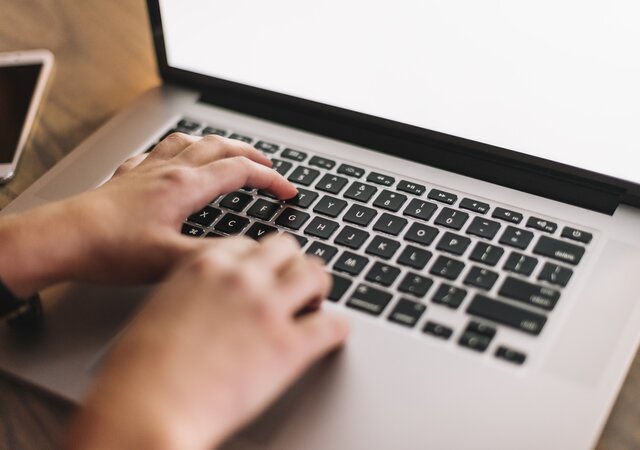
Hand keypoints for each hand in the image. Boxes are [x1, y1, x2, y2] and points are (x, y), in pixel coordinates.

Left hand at [0, 133, 296, 296]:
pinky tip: (173, 159)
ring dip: (217, 145)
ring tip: (229, 151)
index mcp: (185, 187)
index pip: (241, 172)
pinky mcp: (129, 177)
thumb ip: (214, 255)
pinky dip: (177, 150)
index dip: (271, 180)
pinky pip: (159, 152)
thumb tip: (248, 254)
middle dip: (251, 155)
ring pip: (191, 143)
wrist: (63, 239)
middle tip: (268, 166)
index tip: (288, 191)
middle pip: (221, 148)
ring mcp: (148, 170)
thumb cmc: (109, 249)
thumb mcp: (170, 260)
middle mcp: (169, 171)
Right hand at [64, 234, 349, 449]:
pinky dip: (337, 329)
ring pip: (316, 274)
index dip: (261, 261)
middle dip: (292, 265)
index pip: (249, 243)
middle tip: (293, 286)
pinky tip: (332, 335)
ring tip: (314, 304)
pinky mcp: (288, 346)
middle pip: (287, 248)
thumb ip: (192, 296)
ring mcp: (268, 308)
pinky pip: (333, 325)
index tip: (265, 273)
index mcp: (205, 266)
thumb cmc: (138, 371)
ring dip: (318, 288)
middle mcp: (240, 278)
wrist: (144, 409)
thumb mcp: (161, 311)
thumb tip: (210, 305)